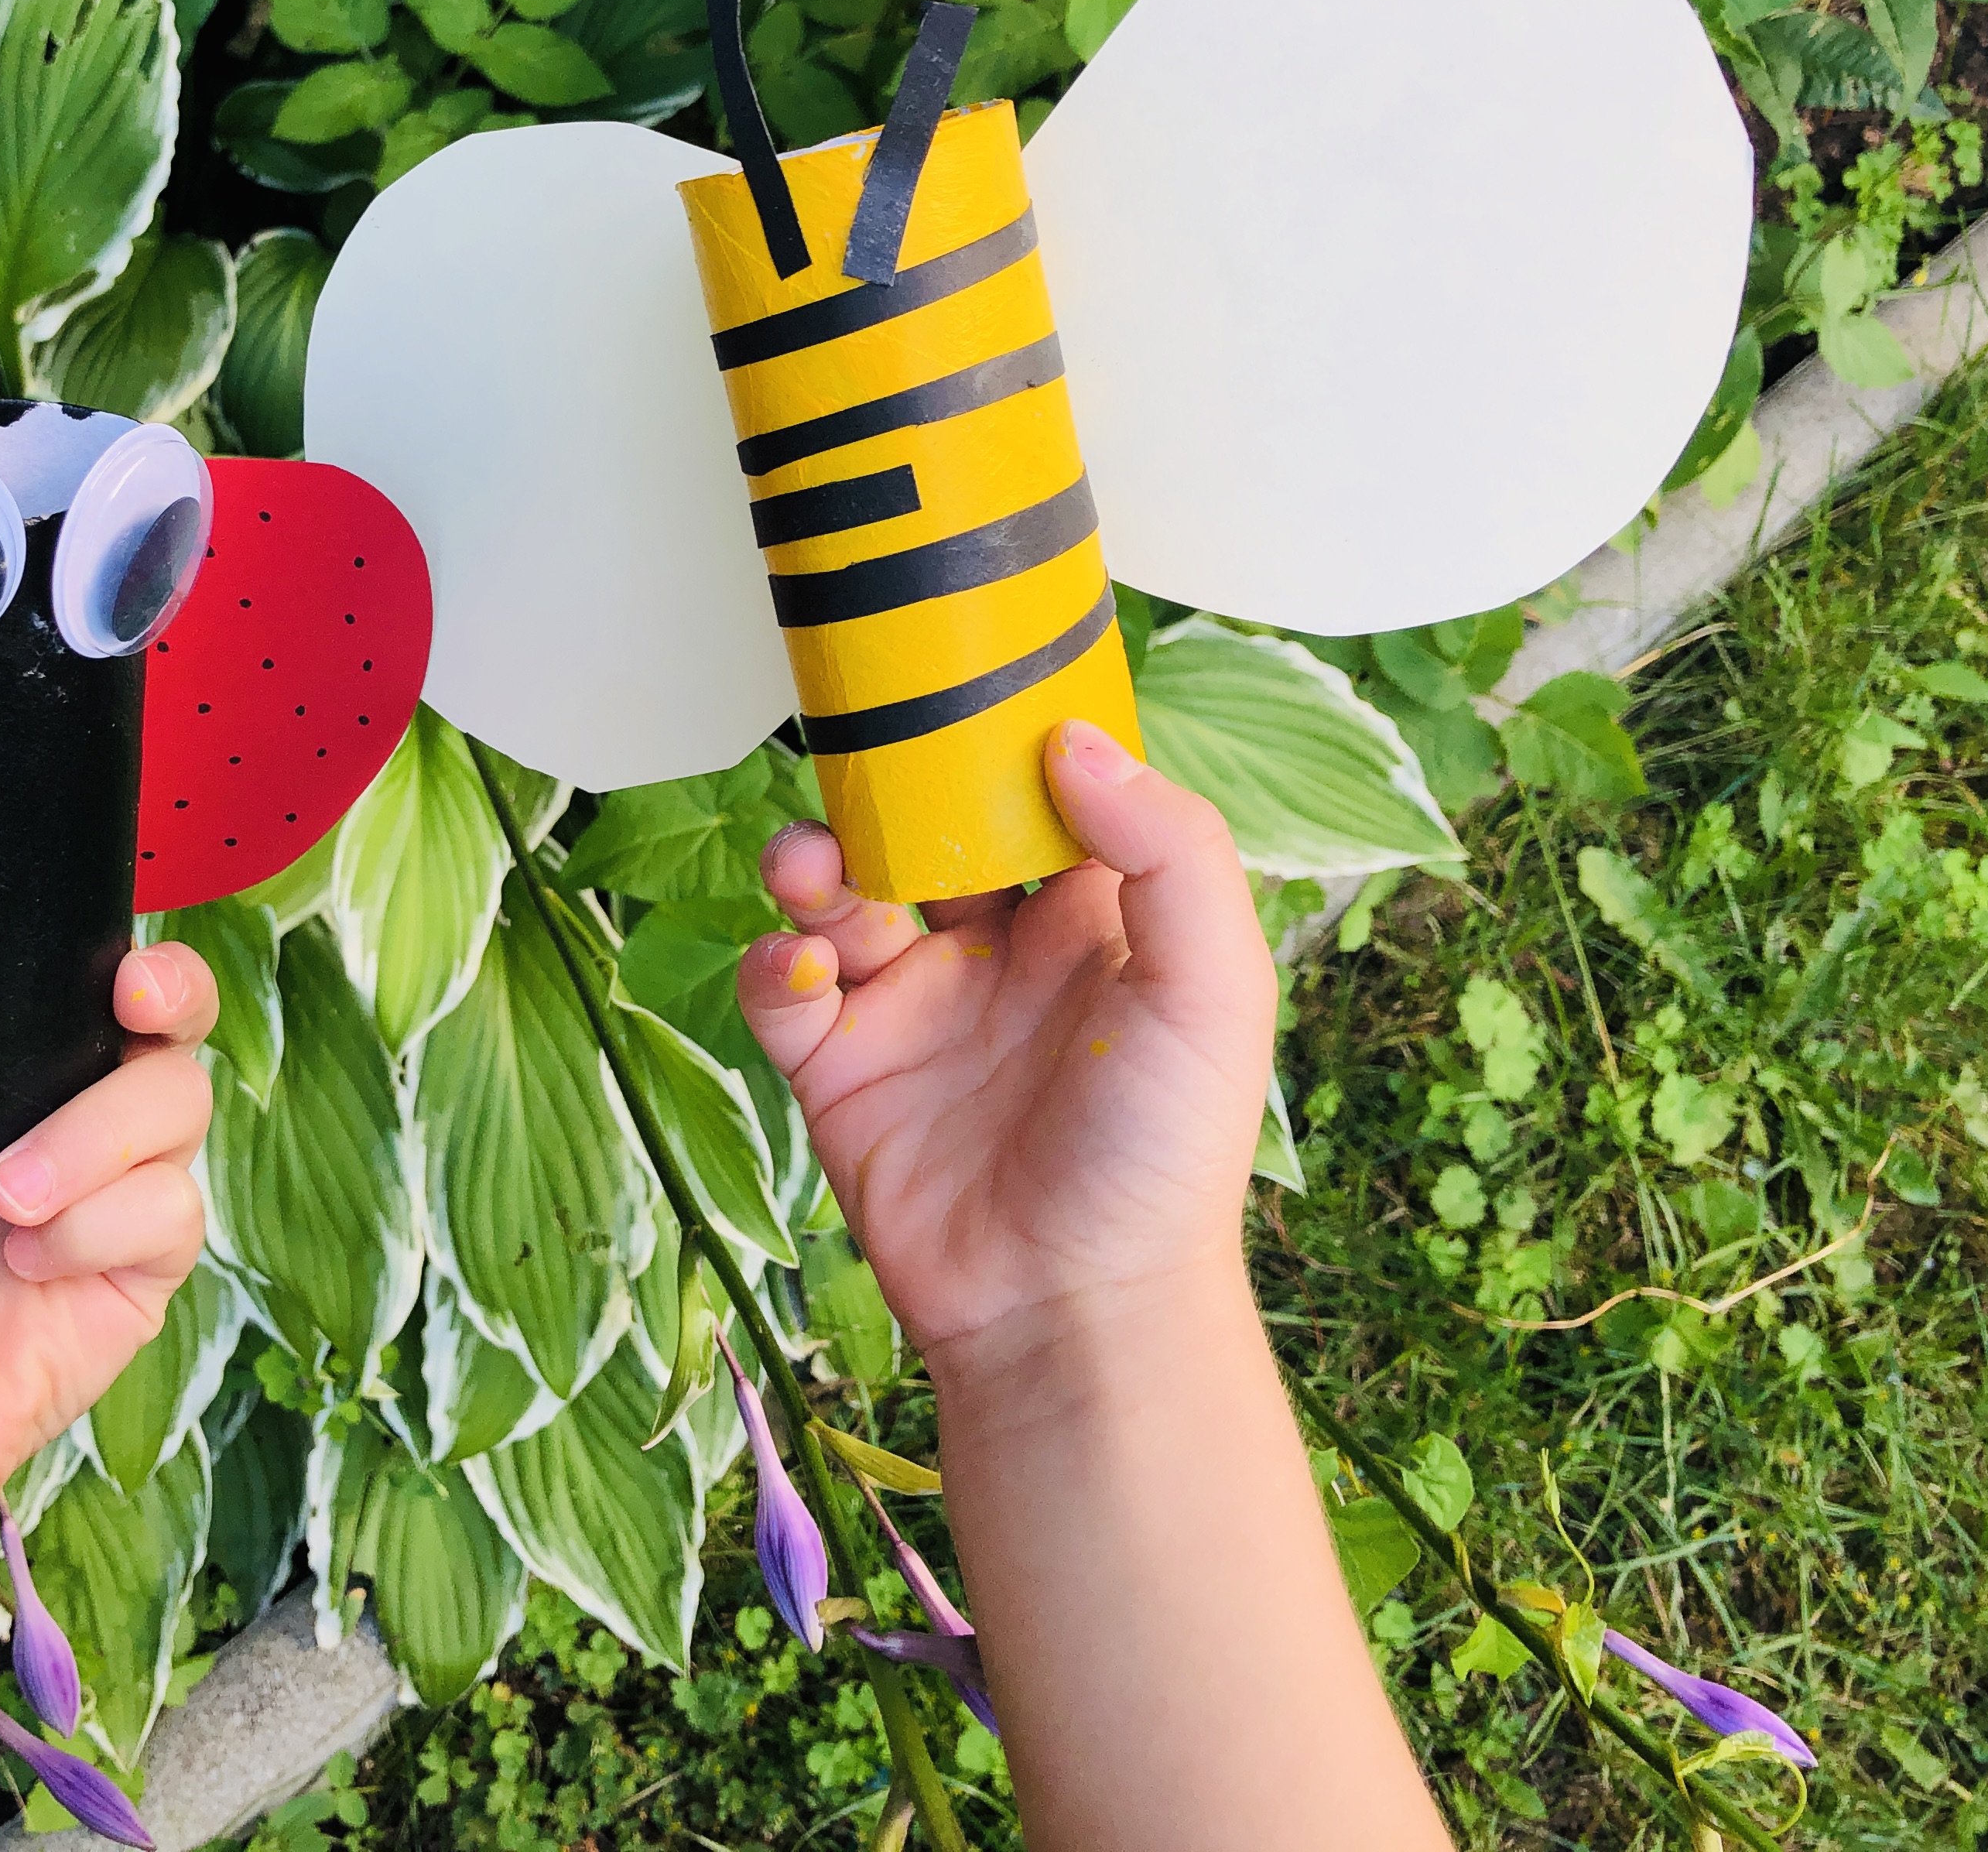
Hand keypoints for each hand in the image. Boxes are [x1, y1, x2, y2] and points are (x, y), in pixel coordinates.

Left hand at [0, 942, 215, 1508]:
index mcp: (10, 1071)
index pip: (103, 982)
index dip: (140, 957)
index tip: (116, 967)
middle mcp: (77, 1120)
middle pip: (178, 1027)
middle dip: (172, 998)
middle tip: (126, 1009)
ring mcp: (117, 1195)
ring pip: (182, 1107)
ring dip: (96, 1140)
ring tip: (4, 1197)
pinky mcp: (143, 1271)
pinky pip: (173, 1212)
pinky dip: (98, 1228)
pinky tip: (24, 1262)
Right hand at [736, 719, 1274, 1365]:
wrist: (1073, 1310)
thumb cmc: (1164, 1160)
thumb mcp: (1213, 987)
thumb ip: (1167, 849)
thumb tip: (1071, 741)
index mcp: (1091, 918)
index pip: (1038, 792)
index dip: (1000, 735)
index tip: (962, 676)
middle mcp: (997, 952)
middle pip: (919, 826)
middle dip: (882, 788)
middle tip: (862, 765)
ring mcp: (912, 1009)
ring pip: (838, 892)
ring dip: (812, 861)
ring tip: (811, 868)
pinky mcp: (841, 1071)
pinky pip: (782, 988)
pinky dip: (774, 963)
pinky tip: (804, 971)